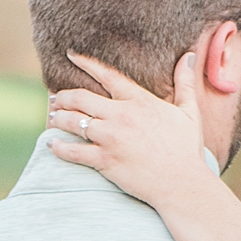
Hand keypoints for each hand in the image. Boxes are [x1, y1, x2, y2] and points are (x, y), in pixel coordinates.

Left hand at [47, 51, 208, 209]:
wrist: (181, 184)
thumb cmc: (186, 150)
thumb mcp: (189, 112)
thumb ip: (185, 83)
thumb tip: (189, 56)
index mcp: (139, 101)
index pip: (107, 75)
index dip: (86, 64)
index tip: (71, 56)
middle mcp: (121, 115)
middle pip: (81, 98)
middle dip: (64, 96)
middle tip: (56, 98)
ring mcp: (110, 138)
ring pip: (73, 122)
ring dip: (58, 118)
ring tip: (52, 117)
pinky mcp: (104, 160)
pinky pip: (73, 151)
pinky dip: (58, 147)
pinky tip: (51, 143)